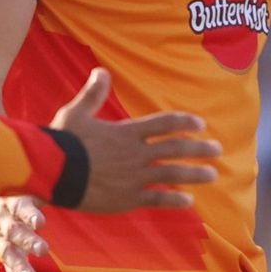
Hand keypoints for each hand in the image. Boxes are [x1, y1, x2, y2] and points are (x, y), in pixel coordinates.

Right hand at [51, 68, 218, 214]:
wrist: (53, 171)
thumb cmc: (62, 141)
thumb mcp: (76, 112)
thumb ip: (93, 93)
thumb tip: (101, 71)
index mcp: (126, 132)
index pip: (164, 124)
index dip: (183, 122)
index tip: (200, 123)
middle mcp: (136, 154)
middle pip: (175, 148)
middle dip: (198, 148)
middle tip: (217, 148)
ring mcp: (134, 177)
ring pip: (172, 174)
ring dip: (195, 173)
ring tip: (213, 174)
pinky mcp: (127, 198)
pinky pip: (157, 199)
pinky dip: (174, 199)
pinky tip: (188, 201)